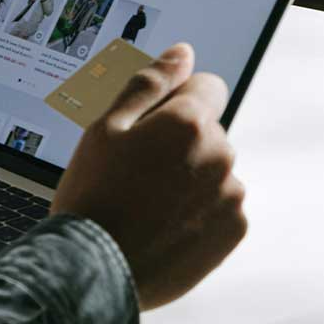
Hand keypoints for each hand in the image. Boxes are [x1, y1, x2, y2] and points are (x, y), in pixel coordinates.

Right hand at [51, 43, 246, 308]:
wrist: (91, 269)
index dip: (174, 101)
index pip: (206, 87)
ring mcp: (229, 194)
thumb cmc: (92, 196)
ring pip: (214, 171)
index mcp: (188, 122)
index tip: (148, 128)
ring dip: (190, 179)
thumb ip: (148, 84)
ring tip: (146, 205)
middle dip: (179, 144)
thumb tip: (181, 54)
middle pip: (208, 132)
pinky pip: (221, 207)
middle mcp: (219, 154)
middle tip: (134, 174)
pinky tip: (163, 225)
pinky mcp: (232, 230)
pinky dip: (198, 213)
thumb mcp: (105, 128)